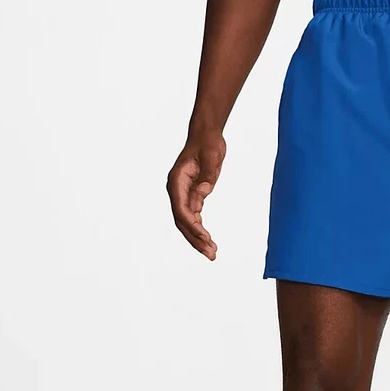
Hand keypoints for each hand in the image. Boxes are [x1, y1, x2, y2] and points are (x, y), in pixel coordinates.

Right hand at [167, 130, 225, 259]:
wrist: (206, 135)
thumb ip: (208, 175)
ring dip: (198, 238)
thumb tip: (203, 193)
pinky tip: (209, 240)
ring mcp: (183, 194)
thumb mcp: (211, 157)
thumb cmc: (208, 144)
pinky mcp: (191, 196)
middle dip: (195, 239)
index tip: (205, 236)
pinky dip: (200, 230)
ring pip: (187, 222)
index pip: (181, 209)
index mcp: (177, 181)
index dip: (192, 225)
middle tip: (211, 254)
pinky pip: (194, 217)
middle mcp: (176, 190)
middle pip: (182, 221)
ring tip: (212, 253)